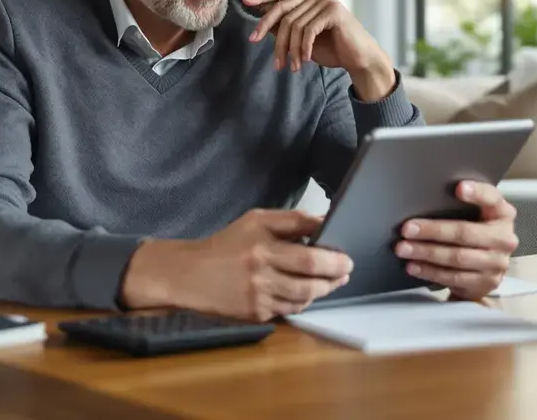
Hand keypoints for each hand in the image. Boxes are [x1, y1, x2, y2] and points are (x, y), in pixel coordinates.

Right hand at [120, 209, 353, 321]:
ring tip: (331, 282)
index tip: (346, 257)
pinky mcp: (256, 315)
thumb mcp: (256, 220)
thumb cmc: (226, 244)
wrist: (191, 275)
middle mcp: (261, 276)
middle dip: (334, 277)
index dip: (333, 259)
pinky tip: (306, 292)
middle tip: (346, 271)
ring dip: (322, 291)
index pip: (308, 257)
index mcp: (262, 248)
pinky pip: (289, 310)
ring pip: (303, 299)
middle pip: (310, 282)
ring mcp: (259, 299)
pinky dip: (302, 301)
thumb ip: (291, 220)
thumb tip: (324, 221)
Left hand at [243, 0, 394, 99]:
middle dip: (267, 29)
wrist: (359, 59)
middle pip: (282, 10)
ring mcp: (326, 1)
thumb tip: (264, 25)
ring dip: (289, 49)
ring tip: (290, 66)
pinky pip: (307, 31)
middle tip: (256, 44)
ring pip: (293, 25)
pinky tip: (304, 61)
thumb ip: (287, 29)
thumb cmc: (332, 48)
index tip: (245, 2)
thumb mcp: (303, 39)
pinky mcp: (334, 12)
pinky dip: (303, 49)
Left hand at [393, 181, 518, 300]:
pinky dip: (430, 271)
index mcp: (502, 214)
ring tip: (404, 248)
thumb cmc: (473, 233)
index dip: (477, 193)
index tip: (459, 188)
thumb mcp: (474, 215)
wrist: (485, 269)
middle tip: (407, 229)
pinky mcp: (486, 283)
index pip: (493, 199)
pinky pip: (453, 277)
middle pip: (466, 233)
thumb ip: (459, 206)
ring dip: (426, 252)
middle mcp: (504, 238)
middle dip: (433, 230)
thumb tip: (421, 199)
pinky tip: (414, 266)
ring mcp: (497, 263)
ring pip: (457, 257)